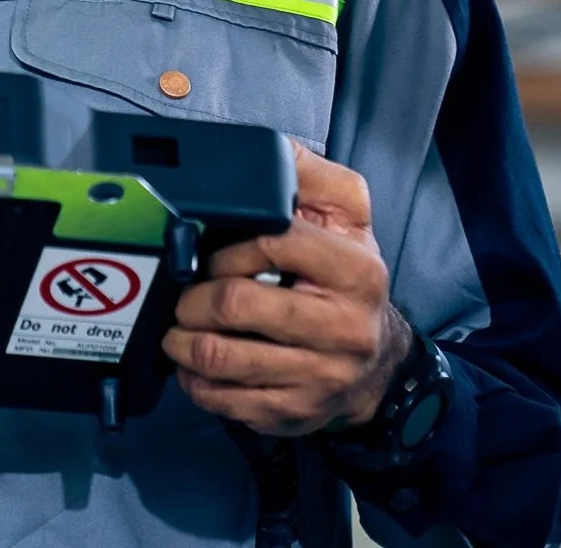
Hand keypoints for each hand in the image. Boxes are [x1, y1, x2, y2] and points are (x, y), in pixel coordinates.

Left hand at [163, 145, 411, 436]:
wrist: (381, 363)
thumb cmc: (350, 283)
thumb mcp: (349, 220)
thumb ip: (312, 177)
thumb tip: (272, 147)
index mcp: (357, 270)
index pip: (274, 241)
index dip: (228, 246)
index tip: (210, 252)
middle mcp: (344, 327)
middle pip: (237, 305)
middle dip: (192, 298)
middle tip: (183, 295)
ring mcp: (318, 377)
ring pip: (221, 358)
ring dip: (183, 341)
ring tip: (179, 328)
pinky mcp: (294, 413)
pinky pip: (223, 400)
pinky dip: (195, 381)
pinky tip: (195, 366)